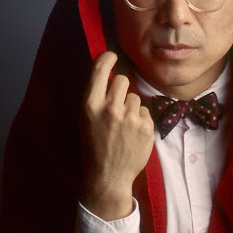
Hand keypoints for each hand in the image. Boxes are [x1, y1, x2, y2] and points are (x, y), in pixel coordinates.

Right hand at [80, 52, 154, 219]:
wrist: (108, 177)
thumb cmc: (95, 147)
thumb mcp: (86, 120)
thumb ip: (97, 98)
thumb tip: (111, 73)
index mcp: (90, 106)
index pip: (100, 70)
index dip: (107, 58)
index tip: (112, 56)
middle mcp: (110, 109)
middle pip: (123, 80)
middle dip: (122, 89)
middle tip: (117, 106)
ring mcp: (130, 118)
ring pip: (136, 98)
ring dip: (132, 108)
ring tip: (124, 127)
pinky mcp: (146, 127)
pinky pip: (146, 112)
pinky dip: (141, 121)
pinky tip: (133, 135)